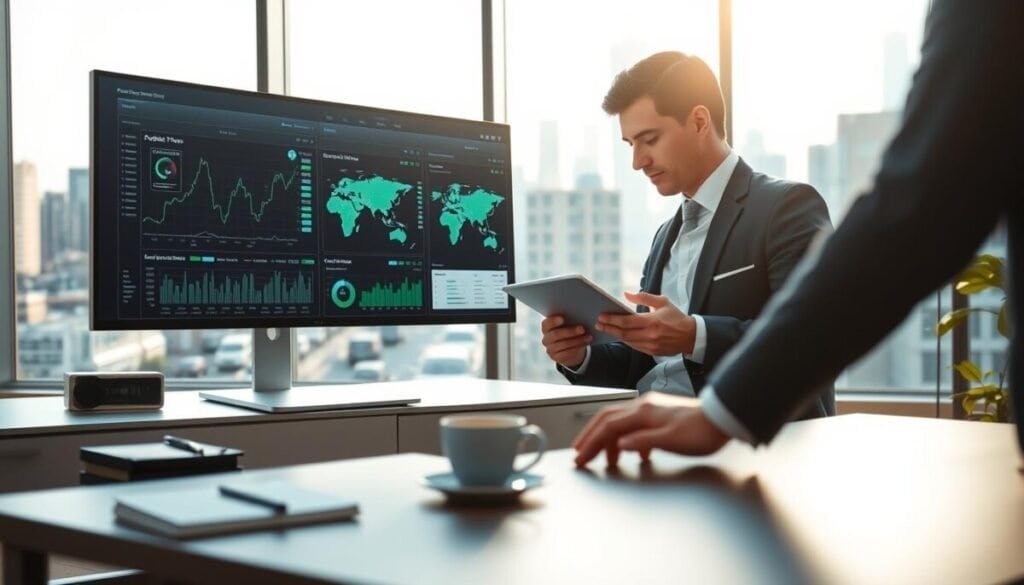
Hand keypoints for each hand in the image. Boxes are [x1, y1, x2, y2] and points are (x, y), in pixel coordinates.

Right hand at [541, 315, 592, 368]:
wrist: (570, 348)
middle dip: (570, 331)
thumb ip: (569, 319)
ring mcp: (550, 349)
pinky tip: (586, 342)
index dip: (553, 321)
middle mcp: (546, 339)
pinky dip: (578, 347)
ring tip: (588, 336)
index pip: (546, 324)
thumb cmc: (569, 330)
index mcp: (546, 328)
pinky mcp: (557, 358)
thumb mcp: (568, 324)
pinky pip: (567, 353)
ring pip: (563, 344)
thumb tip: (579, 315)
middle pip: (555, 334)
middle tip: (582, 328)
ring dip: (577, 340)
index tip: (563, 318)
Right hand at [572, 392, 729, 466]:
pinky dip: (627, 440)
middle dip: (591, 438)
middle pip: (607, 420)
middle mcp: (643, 407)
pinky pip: (635, 427)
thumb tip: (620, 444)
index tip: (580, 458)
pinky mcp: (660, 416)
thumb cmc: (701, 431)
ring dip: (608, 441)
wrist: (723, 419)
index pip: (607, 427)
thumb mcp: (670, 441)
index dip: (590, 442)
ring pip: (620, 424)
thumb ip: (642, 442)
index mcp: (642, 412)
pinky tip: (634, 454)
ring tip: (606, 459)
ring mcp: (651, 411)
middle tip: (581, 455)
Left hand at [595, 291, 695, 355]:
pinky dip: (626, 340)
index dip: (612, 319)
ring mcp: (651, 345)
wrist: (691, 336)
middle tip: (598, 323)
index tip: (602, 316)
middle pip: (624, 333)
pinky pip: (635, 347)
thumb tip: (626, 294)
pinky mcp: (652, 352)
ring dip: (615, 335)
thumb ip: (643, 297)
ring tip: (606, 328)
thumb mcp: (662, 302)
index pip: (627, 321)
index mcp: (652, 321)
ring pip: (628, 341)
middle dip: (609, 328)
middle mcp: (650, 335)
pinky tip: (619, 335)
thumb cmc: (676, 317)